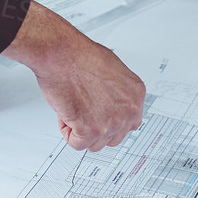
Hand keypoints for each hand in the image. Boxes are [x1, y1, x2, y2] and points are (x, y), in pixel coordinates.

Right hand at [1, 2, 144, 150]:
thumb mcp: (112, 69)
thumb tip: (110, 102)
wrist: (61, 54)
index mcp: (136, 94)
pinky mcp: (91, 130)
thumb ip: (117, 91)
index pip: (130, 122)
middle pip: (114, 136)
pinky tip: (66, 114)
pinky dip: (68, 131)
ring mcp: (111, 122)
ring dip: (82, 131)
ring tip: (73, 109)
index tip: (100, 115)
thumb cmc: (78, 55)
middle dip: (96, 127)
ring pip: (96, 144)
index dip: (110, 119)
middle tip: (83, 111)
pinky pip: (77, 144)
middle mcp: (128, 110)